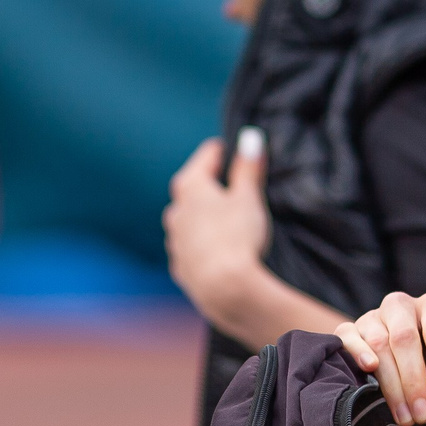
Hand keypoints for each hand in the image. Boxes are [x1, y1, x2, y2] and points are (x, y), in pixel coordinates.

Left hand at [162, 130, 270, 331]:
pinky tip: (220, 249)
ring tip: (231, 221)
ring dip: (206, 215)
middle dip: (214, 185)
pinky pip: (191, 246)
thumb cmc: (237, 235)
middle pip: (194, 187)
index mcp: (190, 186)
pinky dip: (204, 242)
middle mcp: (175, 210)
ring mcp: (174, 240)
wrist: (223, 288)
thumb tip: (250, 137)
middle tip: (238, 187)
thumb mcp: (248, 197)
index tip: (241, 153)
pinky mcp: (180, 266)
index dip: (226, 151)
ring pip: (189, 218)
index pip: (207, 155)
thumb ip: (248, 166)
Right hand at [337, 290, 425, 425]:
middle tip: (422, 417)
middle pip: (405, 337)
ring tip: (405, 417)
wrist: (410, 363)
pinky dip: (356, 352)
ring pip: (378, 342)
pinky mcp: (348, 329)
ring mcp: (373, 316)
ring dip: (392, 383)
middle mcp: (403, 305)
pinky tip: (369, 371)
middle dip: (415, 381)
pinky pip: (347, 336)